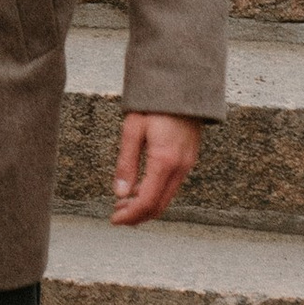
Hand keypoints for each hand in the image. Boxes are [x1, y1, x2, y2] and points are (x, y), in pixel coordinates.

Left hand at [110, 111, 201, 227]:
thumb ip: (126, 163)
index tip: (114, 220)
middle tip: (117, 216)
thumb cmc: (154, 102)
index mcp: (164, 161)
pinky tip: (140, 189)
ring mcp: (187, 164)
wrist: (183, 84)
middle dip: (137, 215)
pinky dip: (156, 194)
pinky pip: (173, 186)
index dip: (130, 215)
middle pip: (159, 205)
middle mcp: (180, 167)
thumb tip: (120, 193)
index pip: (147, 201)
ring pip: (167, 197)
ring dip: (146, 206)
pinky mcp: (188, 159)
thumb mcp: (132, 129)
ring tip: (124, 204)